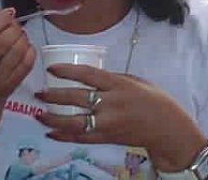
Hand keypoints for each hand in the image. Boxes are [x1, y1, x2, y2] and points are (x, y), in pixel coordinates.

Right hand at [0, 7, 35, 110]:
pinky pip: (26, 64)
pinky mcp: (10, 87)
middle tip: (16, 24)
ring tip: (21, 34)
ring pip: (17, 52)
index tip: (9, 12)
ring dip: (23, 38)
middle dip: (14, 28)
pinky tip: (27, 47)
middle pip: (3, 41)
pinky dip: (30, 51)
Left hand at [34, 64, 198, 155]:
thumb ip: (112, 79)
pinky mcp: (107, 138)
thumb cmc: (154, 100)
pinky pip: (81, 138)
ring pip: (74, 122)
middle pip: (77, 98)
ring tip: (39, 113)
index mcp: (118, 85)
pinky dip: (64, 135)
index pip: (87, 75)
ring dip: (54, 118)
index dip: (67, 71)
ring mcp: (108, 123)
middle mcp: (111, 104)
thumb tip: (89, 76)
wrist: (168, 129)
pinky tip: (51, 132)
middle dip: (54, 95)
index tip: (51, 69)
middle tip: (39, 92)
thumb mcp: (135, 81)